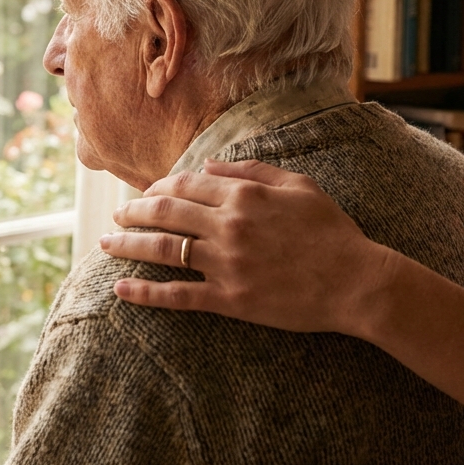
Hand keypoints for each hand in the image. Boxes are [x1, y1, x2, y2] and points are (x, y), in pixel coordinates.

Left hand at [99, 159, 398, 334]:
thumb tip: (211, 165)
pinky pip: (178, 295)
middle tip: (117, 214)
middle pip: (165, 212)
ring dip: (128, 244)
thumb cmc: (332, 232)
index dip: (159, 187)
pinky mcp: (230, 299)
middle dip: (134, 210)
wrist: (357, 282)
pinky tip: (122, 289)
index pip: (185, 184)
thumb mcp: (299, 186)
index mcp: (244, 195)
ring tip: (106, 243)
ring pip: (163, 249)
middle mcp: (229, 225)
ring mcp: (227, 264)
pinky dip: (146, 292)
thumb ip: (252, 171)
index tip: (146, 194)